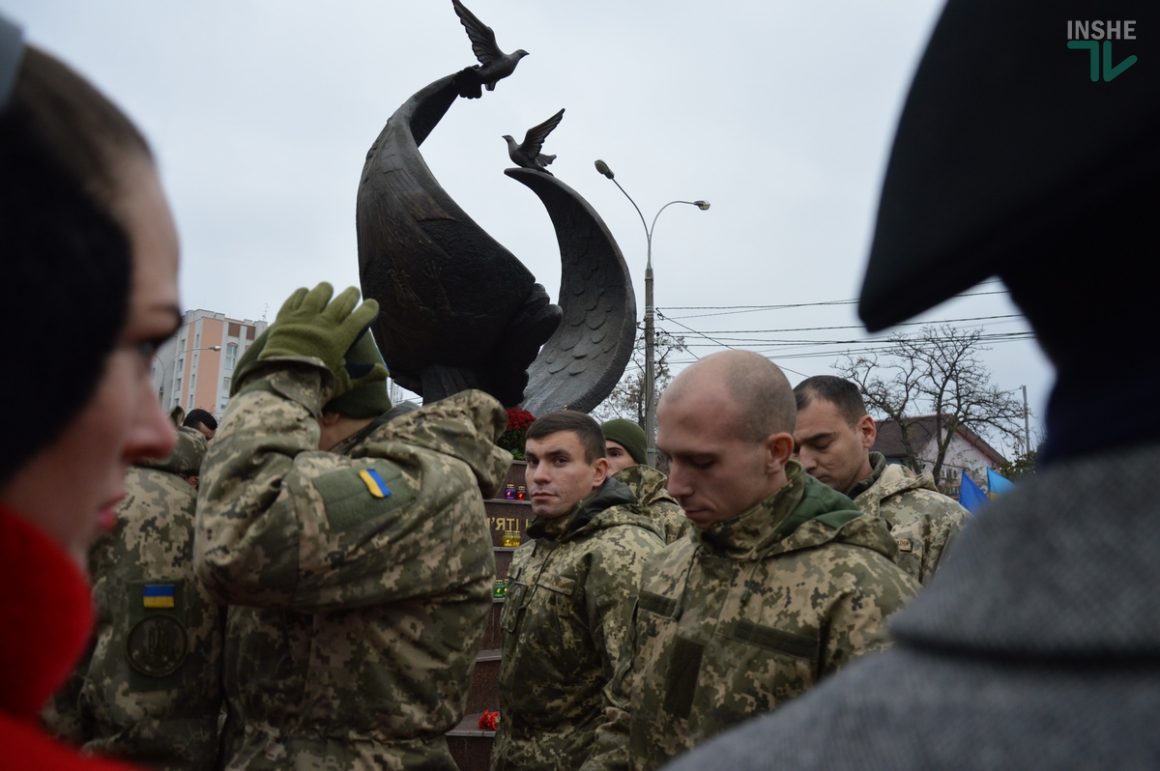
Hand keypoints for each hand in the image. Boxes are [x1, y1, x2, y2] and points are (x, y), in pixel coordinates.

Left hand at [259, 283, 385, 398]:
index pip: (360, 317)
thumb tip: (385, 372)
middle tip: (353, 293)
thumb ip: (365, 376)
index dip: (369, 308)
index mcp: (339, 339)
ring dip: (326, 290)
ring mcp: (303, 318)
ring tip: (328, 290)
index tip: (372, 304)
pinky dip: (303, 293)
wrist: (280, 383)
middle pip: (342, 300)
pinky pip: (296, 297)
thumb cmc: (315, 385)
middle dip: (351, 294)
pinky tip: (306, 295)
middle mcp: (323, 324)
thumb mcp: (343, 383)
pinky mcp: (285, 317)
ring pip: (319, 293)